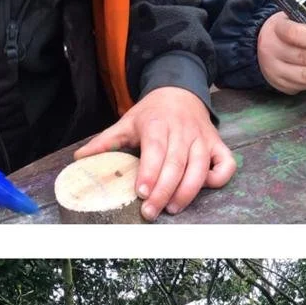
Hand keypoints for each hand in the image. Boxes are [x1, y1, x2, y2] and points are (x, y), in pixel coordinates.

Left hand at [74, 86, 234, 219]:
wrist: (180, 92)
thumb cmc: (152, 113)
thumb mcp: (127, 122)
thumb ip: (105, 141)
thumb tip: (79, 159)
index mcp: (158, 125)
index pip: (156, 150)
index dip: (150, 173)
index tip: (141, 193)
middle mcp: (183, 132)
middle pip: (177, 164)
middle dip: (165, 191)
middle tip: (151, 212)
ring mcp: (204, 139)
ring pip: (201, 168)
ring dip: (188, 191)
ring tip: (173, 208)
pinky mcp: (218, 145)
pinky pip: (226, 164)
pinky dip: (219, 178)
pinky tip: (204, 188)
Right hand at [256, 13, 305, 93]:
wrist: (267, 48)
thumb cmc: (291, 32)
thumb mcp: (304, 22)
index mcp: (277, 28)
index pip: (293, 34)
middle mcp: (272, 50)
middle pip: (302, 57)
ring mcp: (275, 70)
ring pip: (305, 76)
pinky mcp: (282, 85)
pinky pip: (304, 86)